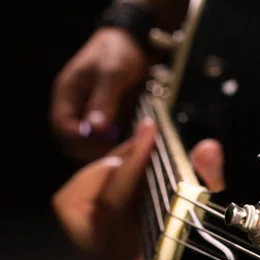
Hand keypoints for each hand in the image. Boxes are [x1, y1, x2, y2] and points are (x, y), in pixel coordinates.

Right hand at [50, 28, 148, 161]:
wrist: (134, 43)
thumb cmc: (119, 52)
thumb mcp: (112, 73)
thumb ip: (104, 100)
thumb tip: (96, 129)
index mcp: (67, 94)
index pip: (61, 126)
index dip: (78, 139)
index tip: (101, 143)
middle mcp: (76, 108)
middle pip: (73, 141)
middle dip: (92, 149)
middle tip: (118, 152)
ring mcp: (90, 115)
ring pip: (90, 144)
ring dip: (106, 150)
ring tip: (127, 150)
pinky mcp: (107, 120)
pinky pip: (106, 140)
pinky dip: (117, 145)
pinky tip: (132, 145)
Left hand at [52, 119, 224, 259]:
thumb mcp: (221, 244)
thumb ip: (211, 195)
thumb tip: (207, 149)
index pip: (113, 204)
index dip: (133, 163)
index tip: (152, 134)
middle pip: (73, 203)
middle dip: (104, 169)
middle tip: (143, 155)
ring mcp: (104, 259)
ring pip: (79, 206)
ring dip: (106, 177)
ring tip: (144, 165)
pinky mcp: (112, 253)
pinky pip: (98, 211)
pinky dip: (117, 188)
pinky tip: (147, 183)